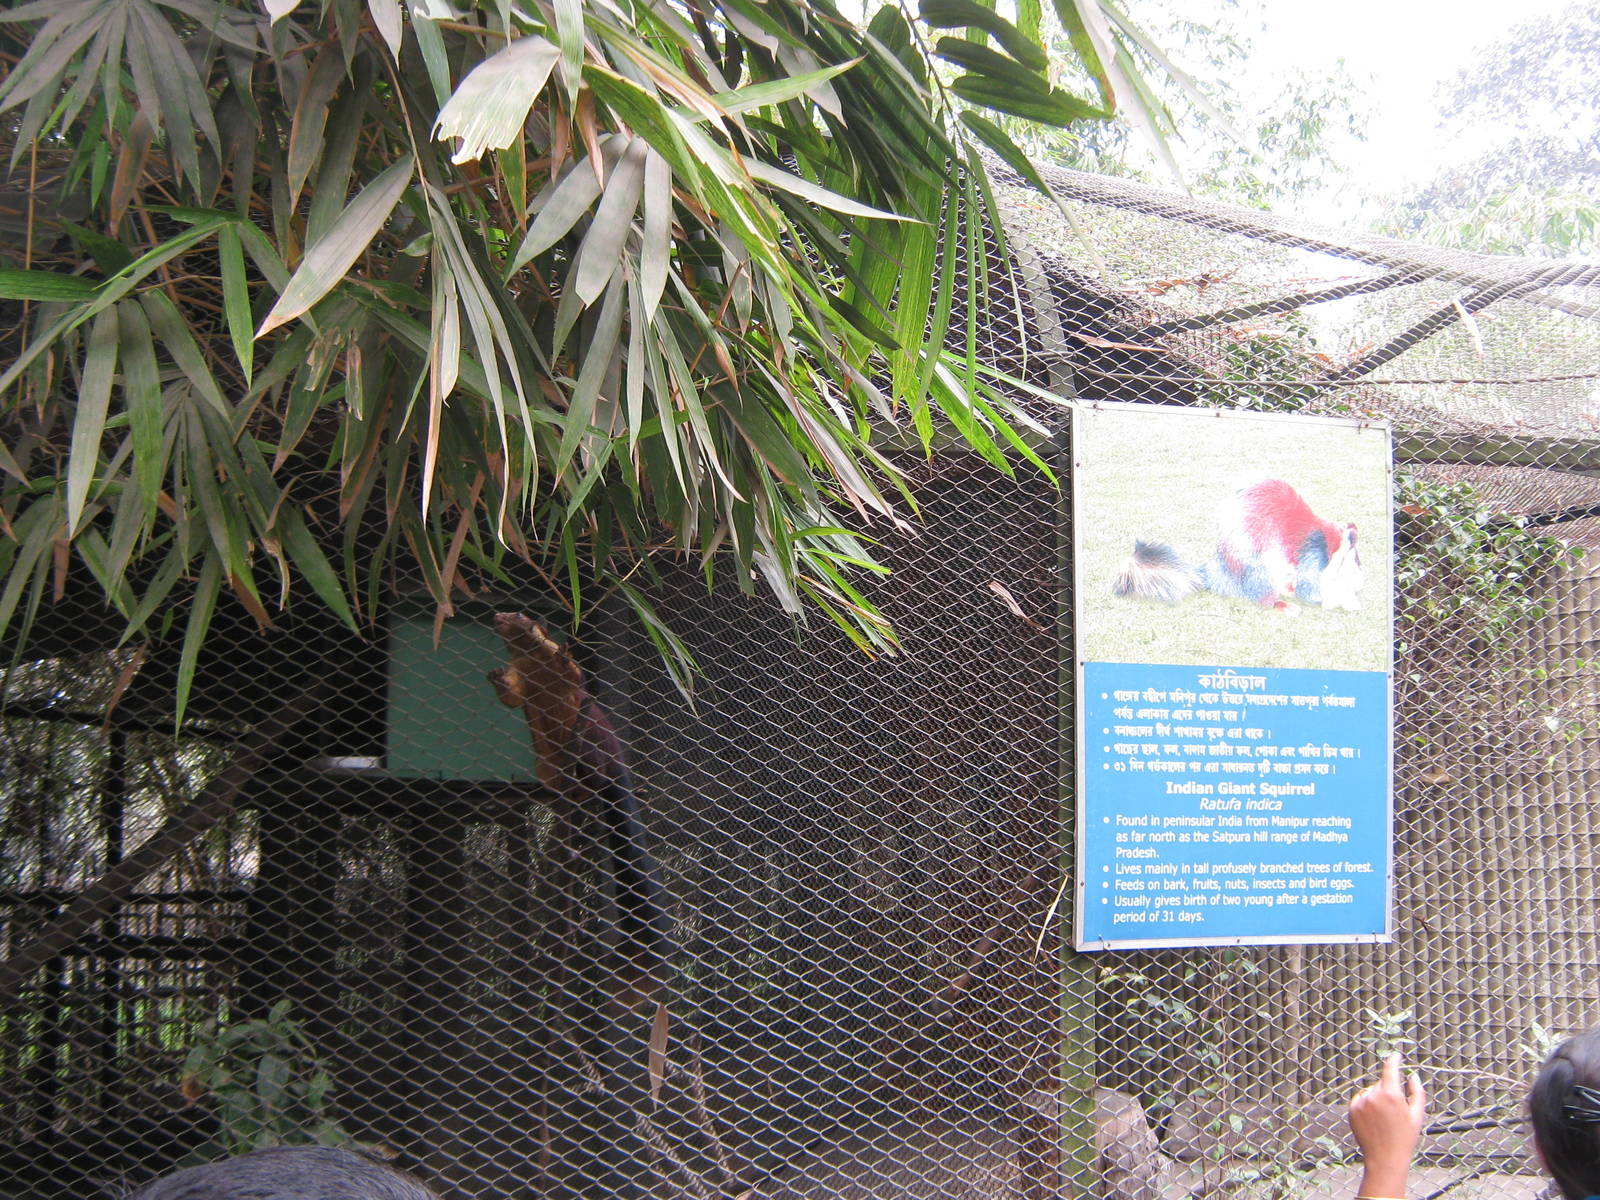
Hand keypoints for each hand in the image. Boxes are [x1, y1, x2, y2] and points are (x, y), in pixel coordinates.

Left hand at [1348, 1052, 1426, 1197]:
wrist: (1385, 1158)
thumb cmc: (1405, 1138)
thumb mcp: (1417, 1115)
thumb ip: (1417, 1092)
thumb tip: (1413, 1075)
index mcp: (1391, 1094)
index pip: (1390, 1069)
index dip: (1394, 1060)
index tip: (1396, 1055)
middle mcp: (1373, 1095)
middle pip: (1382, 1083)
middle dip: (1389, 1091)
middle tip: (1396, 1112)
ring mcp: (1361, 1102)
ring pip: (1371, 1091)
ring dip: (1377, 1098)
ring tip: (1385, 1120)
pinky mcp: (1351, 1109)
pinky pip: (1361, 1099)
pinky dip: (1367, 1104)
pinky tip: (1374, 1121)